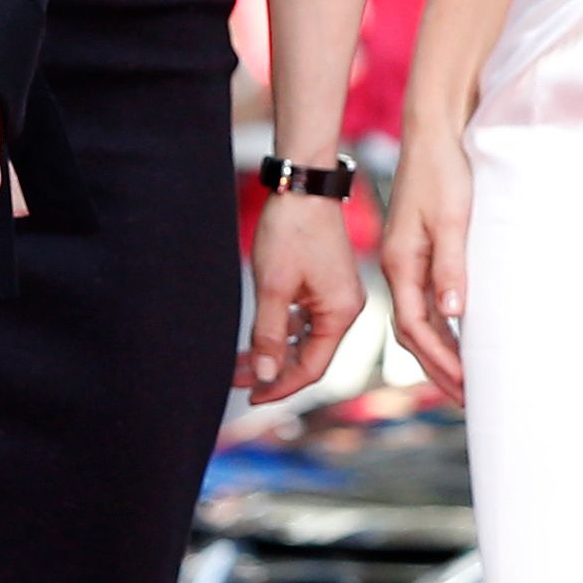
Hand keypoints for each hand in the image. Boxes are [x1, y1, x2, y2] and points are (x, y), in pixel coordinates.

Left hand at [238, 185, 368, 401]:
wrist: (303, 185)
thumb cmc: (291, 230)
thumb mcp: (273, 286)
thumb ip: (269, 333)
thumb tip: (266, 375)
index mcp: (341, 313)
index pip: (312, 367)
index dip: (281, 386)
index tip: (252, 397)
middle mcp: (345, 308)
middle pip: (309, 355)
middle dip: (273, 370)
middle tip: (237, 379)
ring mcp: (337, 296)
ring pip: (304, 337)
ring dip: (274, 350)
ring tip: (240, 361)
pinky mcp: (326, 283)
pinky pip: (305, 318)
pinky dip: (281, 329)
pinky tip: (258, 334)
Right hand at [377, 138, 469, 399]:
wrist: (432, 136)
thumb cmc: (444, 172)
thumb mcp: (451, 220)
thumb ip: (451, 268)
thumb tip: (453, 315)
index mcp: (401, 264)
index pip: (417, 328)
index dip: (442, 360)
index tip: (466, 385)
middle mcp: (398, 267)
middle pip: (412, 333)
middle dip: (438, 368)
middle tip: (466, 397)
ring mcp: (404, 261)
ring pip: (417, 320)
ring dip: (438, 352)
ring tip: (462, 379)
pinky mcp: (415, 252)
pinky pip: (422, 301)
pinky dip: (438, 327)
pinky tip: (456, 336)